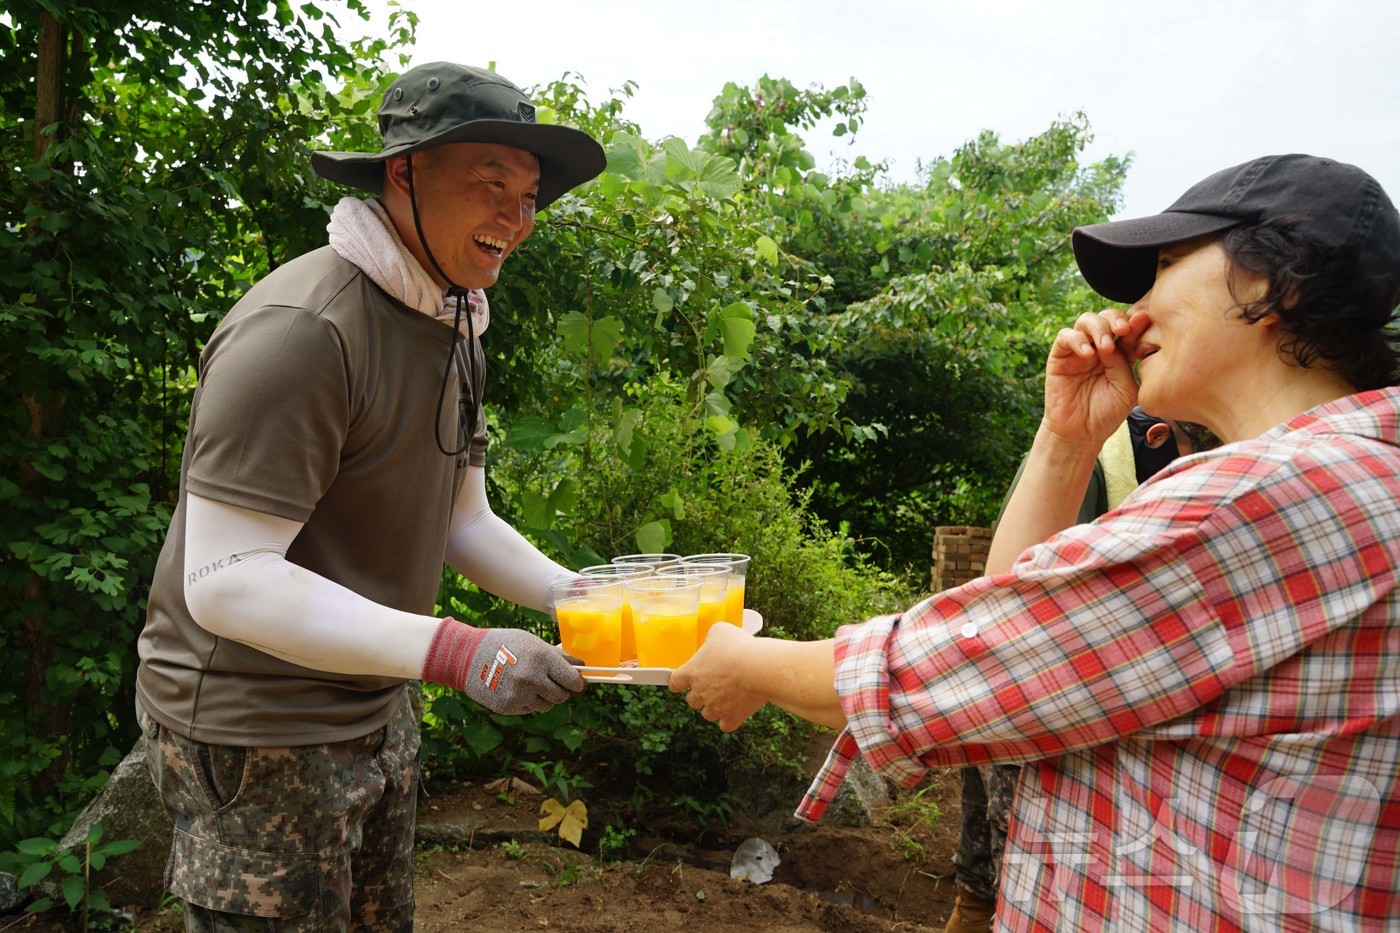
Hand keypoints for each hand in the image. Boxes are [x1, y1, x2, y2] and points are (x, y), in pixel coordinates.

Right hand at [462, 627, 585, 715]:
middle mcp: (533, 678)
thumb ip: (555, 656)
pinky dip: (526, 702)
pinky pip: (529, 709)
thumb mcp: (532, 642)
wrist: (468, 656)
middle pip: (562, 696)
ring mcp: (520, 694)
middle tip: (550, 682)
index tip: (575, 683)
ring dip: (543, 698)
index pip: (573, 680)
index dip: (576, 683)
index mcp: (542, 658)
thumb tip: (580, 666)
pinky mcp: (508, 707)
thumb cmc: (504, 644)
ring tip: (529, 684)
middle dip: (559, 690)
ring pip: (546, 706)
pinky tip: (514, 688)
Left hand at [669, 623, 766, 731]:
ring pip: (707, 714)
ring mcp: (715, 707)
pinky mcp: (732, 717)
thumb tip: (712, 642)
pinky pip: (725, 725)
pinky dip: (729, 719)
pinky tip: (736, 710)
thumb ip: (711, 638)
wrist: (758, 667)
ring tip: (727, 696)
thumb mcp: (720, 631)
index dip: (679, 682)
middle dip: (700, 694)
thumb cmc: (739, 646)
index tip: (682, 681)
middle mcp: (699, 692)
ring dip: (714, 707)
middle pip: (691, 700)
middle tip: (714, 684)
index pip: (675, 682)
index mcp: (692, 672)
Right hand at [1043, 308, 1147, 446]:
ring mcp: (1079, 350)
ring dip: (1098, 327)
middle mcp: (1099, 347)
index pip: (1128, 329)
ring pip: (1086, 320)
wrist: (1082, 433)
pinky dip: (1077, 339)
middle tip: (1123, 330)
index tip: (1144, 319)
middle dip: (1116, 319)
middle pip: (1107, 317)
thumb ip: (1124, 363)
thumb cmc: (1107, 413)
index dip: (1135, 321)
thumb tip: (1119, 338)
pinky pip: (1065, 336)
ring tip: (1105, 345)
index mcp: (1120, 353)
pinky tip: (1087, 353)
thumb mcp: (1126, 388)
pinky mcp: (1059, 356)